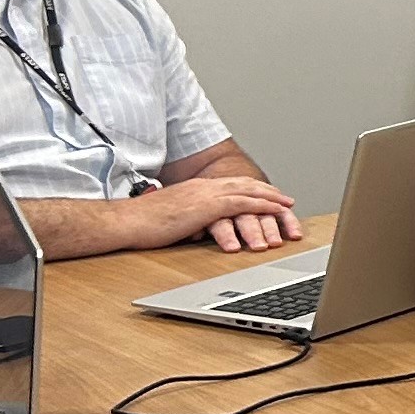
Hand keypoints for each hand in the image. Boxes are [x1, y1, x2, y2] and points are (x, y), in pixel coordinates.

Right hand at [131, 176, 302, 252]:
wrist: (126, 222)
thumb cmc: (142, 224)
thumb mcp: (173, 219)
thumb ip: (189, 219)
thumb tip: (198, 228)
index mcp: (195, 189)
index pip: (230, 186)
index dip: (252, 191)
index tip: (267, 196)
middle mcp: (203, 187)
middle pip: (244, 185)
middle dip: (267, 192)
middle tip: (286, 200)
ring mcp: (205, 194)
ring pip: (248, 192)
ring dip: (270, 199)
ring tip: (288, 206)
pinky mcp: (206, 205)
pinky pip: (242, 202)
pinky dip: (262, 205)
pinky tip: (274, 210)